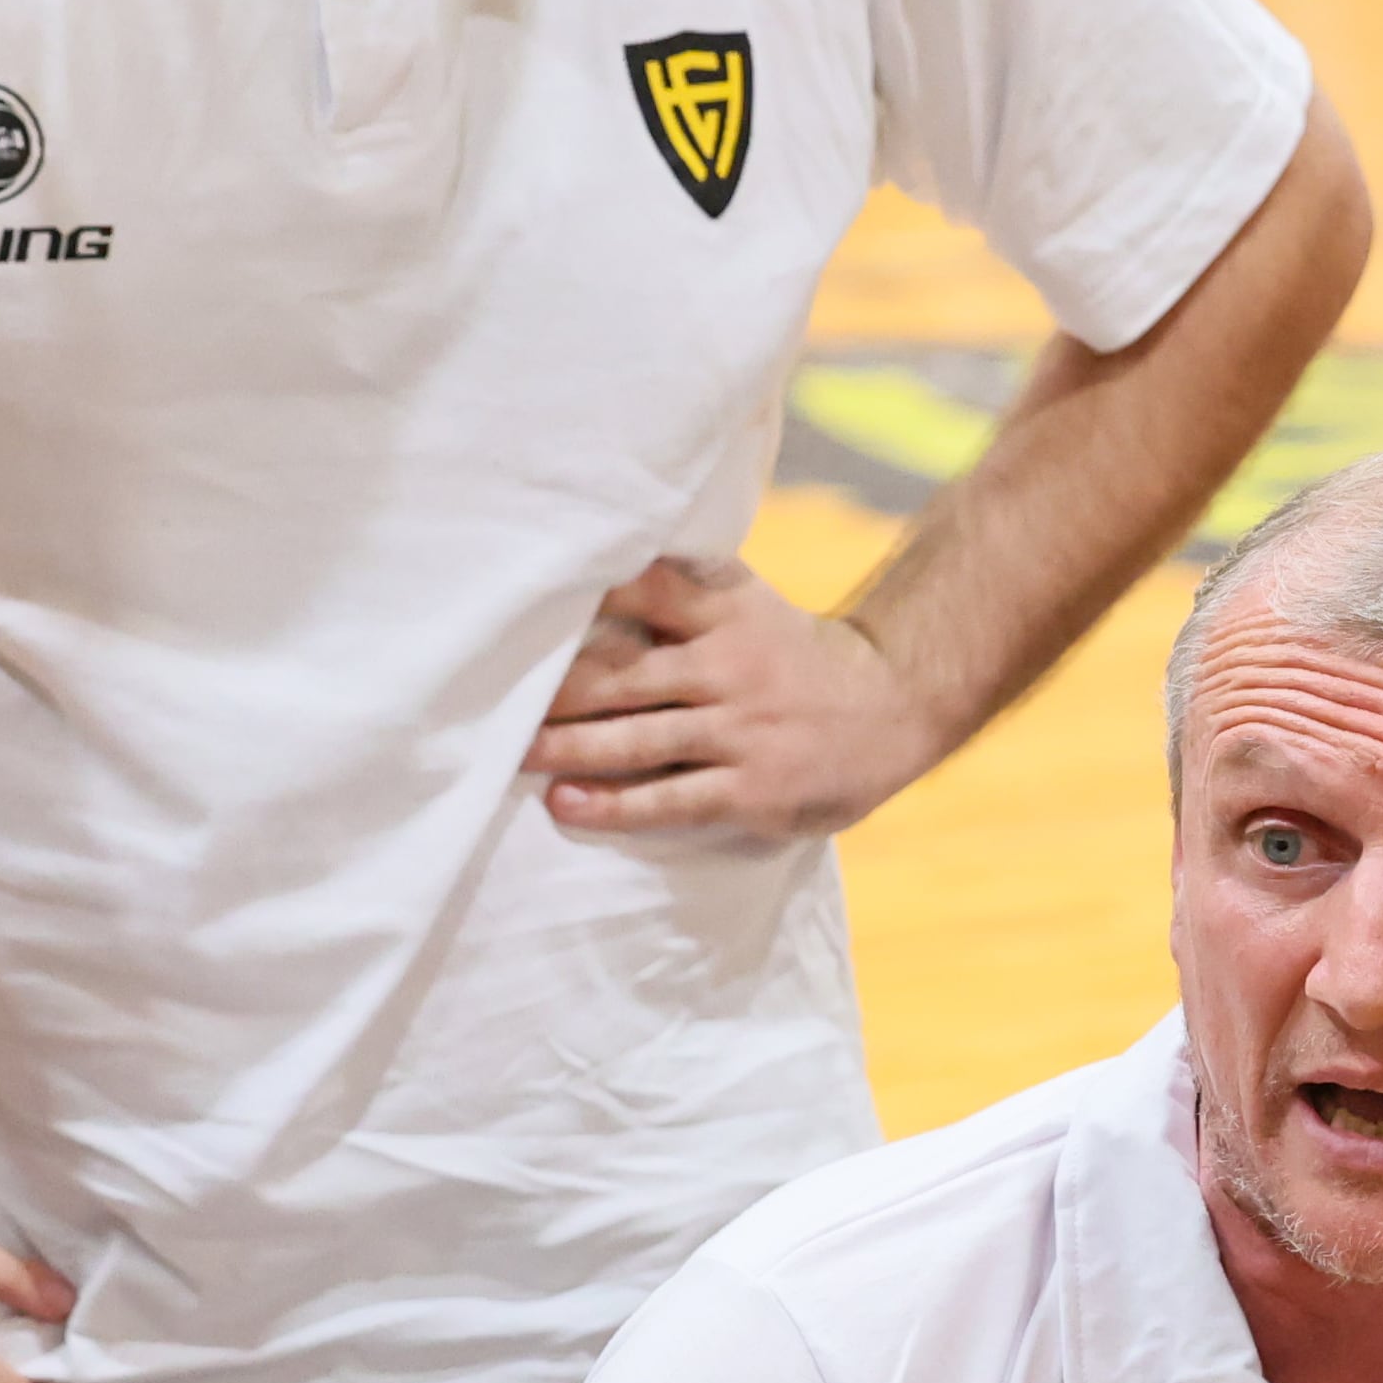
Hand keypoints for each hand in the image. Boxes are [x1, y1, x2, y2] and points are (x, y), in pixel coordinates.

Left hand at [520, 556, 945, 838]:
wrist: (894, 709)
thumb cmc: (793, 659)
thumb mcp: (748, 608)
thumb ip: (683, 596)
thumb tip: (585, 578)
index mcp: (728, 611)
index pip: (649, 589)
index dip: (587, 594)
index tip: (522, 608)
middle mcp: (731, 666)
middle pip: (623, 674)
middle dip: (552, 691)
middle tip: (488, 701)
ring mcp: (742, 730)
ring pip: (637, 739)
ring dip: (567, 748)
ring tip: (511, 754)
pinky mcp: (752, 790)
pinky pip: (670, 799)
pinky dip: (613, 804)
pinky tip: (567, 804)